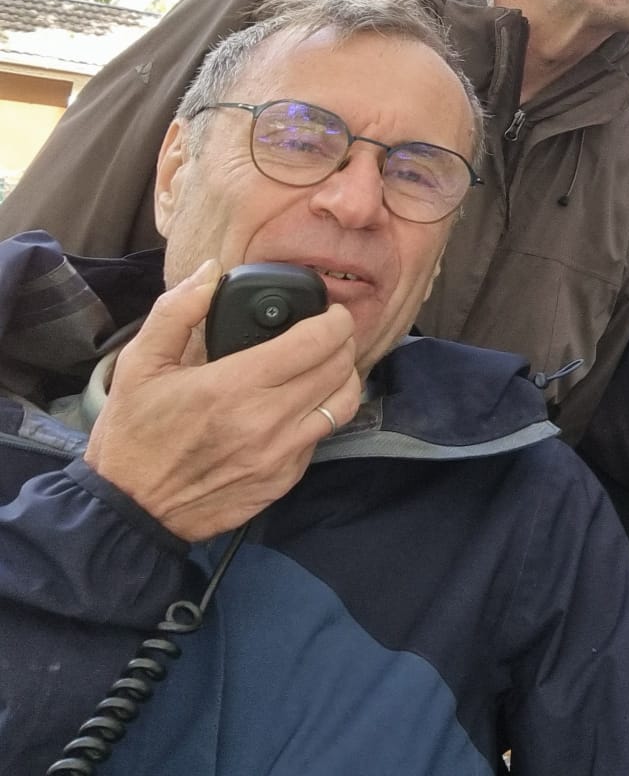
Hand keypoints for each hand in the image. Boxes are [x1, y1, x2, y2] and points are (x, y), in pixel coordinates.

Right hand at [83, 259, 362, 541]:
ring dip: (343, 377)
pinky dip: (323, 414)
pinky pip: (322, 436)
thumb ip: (177, 311)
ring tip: (327, 365)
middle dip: (342, 343)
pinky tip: (303, 404)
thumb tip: (212, 272)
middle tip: (329, 334)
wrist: (131, 509)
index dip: (334, 320)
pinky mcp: (284, 479)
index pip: (315, 342)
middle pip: (338, 368)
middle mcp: (267, 420)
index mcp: (234, 386)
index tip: (331, 312)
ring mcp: (281, 454)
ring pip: (343, 403)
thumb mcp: (140, 365)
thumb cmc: (132, 436)